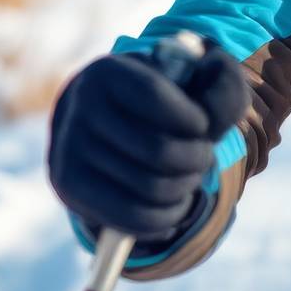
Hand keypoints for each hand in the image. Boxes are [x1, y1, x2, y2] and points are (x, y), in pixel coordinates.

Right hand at [47, 42, 247, 245]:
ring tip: (190, 178)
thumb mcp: (196, 79)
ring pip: (149, 188)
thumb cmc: (165, 99)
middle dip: (198, 159)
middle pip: (159, 151)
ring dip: (185, 189)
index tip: (204, 125)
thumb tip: (213, 118)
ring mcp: (69, 147)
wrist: (107, 121)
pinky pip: (129, 217)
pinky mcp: (67, 185)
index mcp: (109, 72)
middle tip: (204, 157)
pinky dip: (165, 218)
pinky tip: (174, 204)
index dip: (194, 119)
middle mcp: (81, 107)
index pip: (156, 98)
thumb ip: (222, 88)